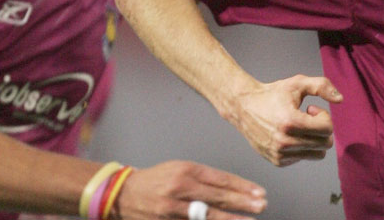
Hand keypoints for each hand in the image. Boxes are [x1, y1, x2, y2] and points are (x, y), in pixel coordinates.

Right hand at [113, 160, 266, 219]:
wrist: (121, 193)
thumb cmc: (157, 179)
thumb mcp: (180, 169)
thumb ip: (205, 178)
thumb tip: (234, 189)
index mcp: (186, 170)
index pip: (221, 179)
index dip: (242, 187)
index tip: (260, 192)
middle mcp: (180, 188)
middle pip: (218, 197)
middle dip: (243, 202)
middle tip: (262, 205)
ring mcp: (172, 209)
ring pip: (207, 216)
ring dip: (230, 219)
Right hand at [226, 74, 341, 166]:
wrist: (244, 107)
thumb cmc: (273, 94)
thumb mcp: (297, 83)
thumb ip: (322, 86)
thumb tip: (341, 99)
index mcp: (290, 122)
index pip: (327, 129)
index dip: (324, 116)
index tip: (311, 108)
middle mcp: (284, 142)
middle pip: (325, 143)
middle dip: (321, 128)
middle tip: (307, 116)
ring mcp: (280, 154)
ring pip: (318, 154)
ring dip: (314, 138)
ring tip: (299, 126)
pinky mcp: (278, 161)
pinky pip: (304, 157)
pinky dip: (303, 146)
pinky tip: (290, 134)